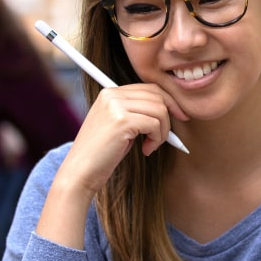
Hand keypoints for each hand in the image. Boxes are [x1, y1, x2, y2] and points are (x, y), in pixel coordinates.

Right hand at [60, 84, 188, 193]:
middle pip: (157, 95)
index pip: (149, 88)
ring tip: (151, 146)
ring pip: (159, 110)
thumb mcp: (120, 126)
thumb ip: (138, 112)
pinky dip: (157, 139)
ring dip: (162, 132)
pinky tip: (146, 150)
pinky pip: (154, 124)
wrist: (81, 172)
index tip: (180, 116)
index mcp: (110, 93)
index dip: (169, 101)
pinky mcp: (121, 121)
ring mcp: (115, 106)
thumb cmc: (103, 154)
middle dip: (170, 116)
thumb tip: (171, 108)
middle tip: (169, 136)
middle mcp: (112, 95)